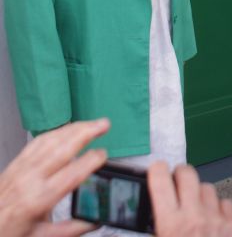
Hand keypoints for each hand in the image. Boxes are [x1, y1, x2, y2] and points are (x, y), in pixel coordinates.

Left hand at [0, 118, 109, 236]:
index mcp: (39, 200)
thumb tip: (95, 220)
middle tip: (104, 125)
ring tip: (91, 123)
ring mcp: (22, 168)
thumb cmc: (9, 233)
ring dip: (73, 128)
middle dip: (86, 132)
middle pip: (62, 149)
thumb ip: (71, 229)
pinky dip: (55, 132)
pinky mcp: (16, 163)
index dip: (90, 162)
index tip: (104, 154)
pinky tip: (66, 130)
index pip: (71, 175)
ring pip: (50, 140)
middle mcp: (30, 179)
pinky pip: (37, 142)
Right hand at [147, 163, 231, 236]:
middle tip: (177, 183)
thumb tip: (154, 213)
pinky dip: (219, 208)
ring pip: (207, 187)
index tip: (157, 169)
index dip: (157, 170)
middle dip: (180, 175)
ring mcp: (215, 220)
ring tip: (195, 209)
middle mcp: (194, 217)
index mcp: (171, 225)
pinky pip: (226, 203)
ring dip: (200, 194)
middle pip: (187, 174)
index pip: (161, 181)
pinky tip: (213, 219)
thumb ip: (157, 227)